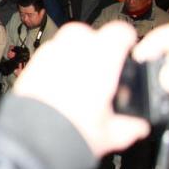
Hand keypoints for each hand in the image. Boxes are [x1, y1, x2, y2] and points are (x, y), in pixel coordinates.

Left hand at [13, 23, 151, 156]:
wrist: (34, 136)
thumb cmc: (72, 130)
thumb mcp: (111, 133)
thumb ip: (130, 126)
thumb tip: (137, 126)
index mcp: (102, 56)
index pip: (121, 31)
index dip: (126, 42)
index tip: (125, 53)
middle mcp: (75, 47)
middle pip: (90, 33)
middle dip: (96, 47)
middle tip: (100, 71)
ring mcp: (50, 52)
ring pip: (67, 42)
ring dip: (74, 55)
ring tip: (77, 81)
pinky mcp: (32, 62)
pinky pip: (49, 55)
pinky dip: (55, 64)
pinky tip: (58, 87)